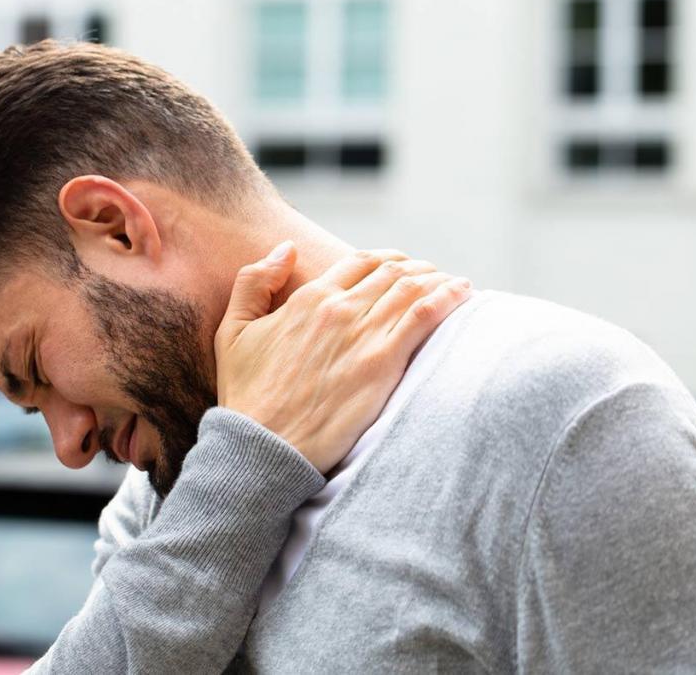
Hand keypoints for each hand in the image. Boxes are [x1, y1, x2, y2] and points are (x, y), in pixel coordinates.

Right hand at [215, 242, 471, 473]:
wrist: (263, 445)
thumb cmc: (246, 396)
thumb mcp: (232, 331)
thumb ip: (254, 282)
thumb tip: (286, 248)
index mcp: (309, 298)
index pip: (360, 262)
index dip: (386, 260)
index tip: (401, 268)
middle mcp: (338, 309)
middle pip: (392, 271)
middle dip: (418, 268)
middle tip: (433, 278)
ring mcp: (363, 334)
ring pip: (413, 287)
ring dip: (438, 279)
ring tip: (454, 284)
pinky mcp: (383, 364)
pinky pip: (425, 315)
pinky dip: (448, 297)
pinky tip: (463, 293)